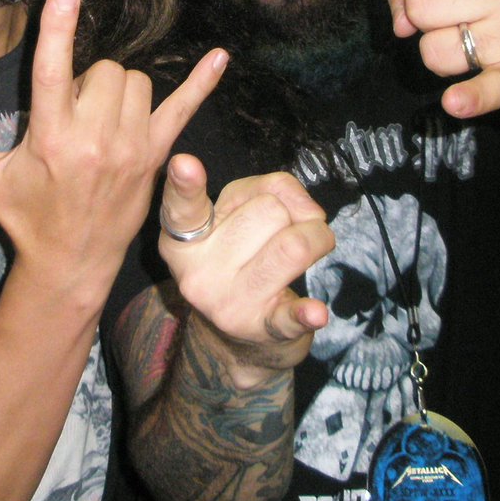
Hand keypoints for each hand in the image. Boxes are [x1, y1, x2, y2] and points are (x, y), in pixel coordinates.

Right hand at [0, 0, 227, 296]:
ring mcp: (131, 148)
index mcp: (50, 139)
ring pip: (134, 81)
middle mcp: (94, 140)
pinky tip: (220, 57)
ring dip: (116, 89)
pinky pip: (184, 108)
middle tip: (73, 111)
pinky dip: (202, 83)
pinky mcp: (155, 155)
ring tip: (98, 119)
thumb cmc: (24, 216)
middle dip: (87, 78)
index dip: (58, 27)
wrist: (71, 263)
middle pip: (103, 69)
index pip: (53, 72)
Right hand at [158, 155, 333, 385]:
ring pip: (293, 246)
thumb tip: (305, 211)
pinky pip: (289, 316)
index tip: (183, 163)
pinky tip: (317, 313)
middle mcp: (197, 272)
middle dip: (290, 212)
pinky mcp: (261, 328)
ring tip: (312, 246)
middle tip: (283, 231)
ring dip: (317, 237)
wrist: (238, 337)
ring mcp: (229, 302)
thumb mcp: (234, 213)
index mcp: (182, 239)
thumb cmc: (239, 256)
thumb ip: (266, 188)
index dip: (184, 184)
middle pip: (268, 210)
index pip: (184, 208)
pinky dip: (306, 313)